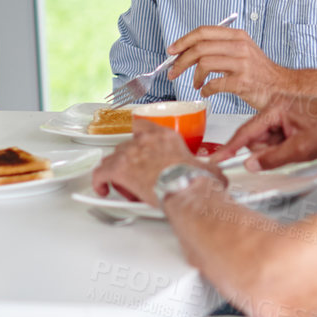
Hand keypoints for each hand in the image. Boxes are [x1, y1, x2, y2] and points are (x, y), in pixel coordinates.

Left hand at [92, 121, 226, 206]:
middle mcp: (144, 141)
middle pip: (126, 146)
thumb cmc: (193, 180)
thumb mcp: (207, 169)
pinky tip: (102, 189)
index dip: (138, 138)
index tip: (138, 147)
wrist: (184, 189)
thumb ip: (209, 168)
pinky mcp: (118, 169)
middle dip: (128, 160)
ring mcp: (129, 154)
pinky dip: (99, 181)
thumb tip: (217, 173)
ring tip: (121, 185)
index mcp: (165, 136)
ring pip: (112, 159)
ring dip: (114, 172)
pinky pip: (100, 173)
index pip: (143, 127)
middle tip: (134, 175)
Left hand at [166, 25, 292, 107]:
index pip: (204, 32)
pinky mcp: (243, 82)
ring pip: (204, 63)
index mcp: (238, 36)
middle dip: (181, 61)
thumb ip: (221, 47)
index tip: (172, 51)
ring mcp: (242, 64)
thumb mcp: (243, 51)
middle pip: (200, 47)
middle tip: (173, 71)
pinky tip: (207, 92)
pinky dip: (206, 89)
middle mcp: (240, 46)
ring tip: (196, 83)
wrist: (282, 88)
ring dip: (194, 76)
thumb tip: (191, 51)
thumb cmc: (260, 73)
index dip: (183, 40)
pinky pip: (215, 84)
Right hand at [209, 93, 316, 171]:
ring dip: (280, 148)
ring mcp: (286, 111)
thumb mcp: (302, 149)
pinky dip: (287, 145)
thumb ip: (272, 158)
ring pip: (269, 138)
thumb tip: (251, 164)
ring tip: (302, 146)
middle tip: (291, 152)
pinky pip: (280, 136)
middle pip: (257, 137)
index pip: (246, 130)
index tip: (216, 158)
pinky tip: (303, 144)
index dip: (230, 148)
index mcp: (276, 107)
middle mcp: (278, 105)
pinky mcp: (293, 117)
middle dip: (269, 150)